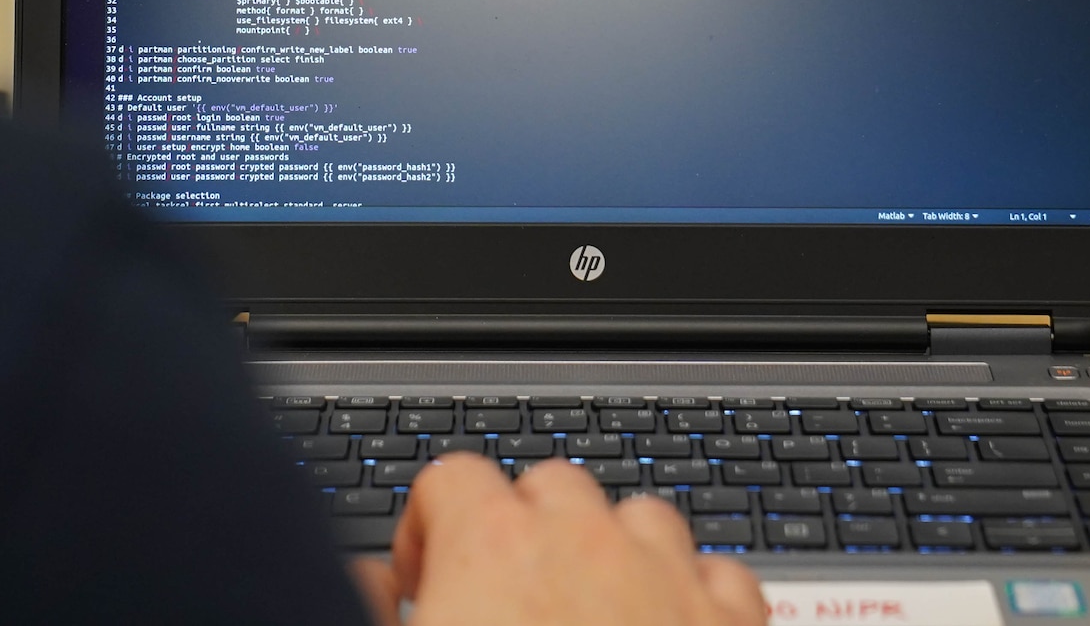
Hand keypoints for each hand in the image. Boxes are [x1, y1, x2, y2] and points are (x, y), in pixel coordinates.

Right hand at [352, 455, 765, 625]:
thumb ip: (368, 611)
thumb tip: (370, 585)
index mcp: (491, 547)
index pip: (452, 479)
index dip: (429, 527)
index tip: (425, 584)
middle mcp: (585, 544)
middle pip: (550, 486)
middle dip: (526, 531)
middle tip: (504, 605)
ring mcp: (666, 582)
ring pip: (642, 518)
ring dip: (614, 551)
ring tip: (589, 616)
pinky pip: (721, 577)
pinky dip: (694, 595)